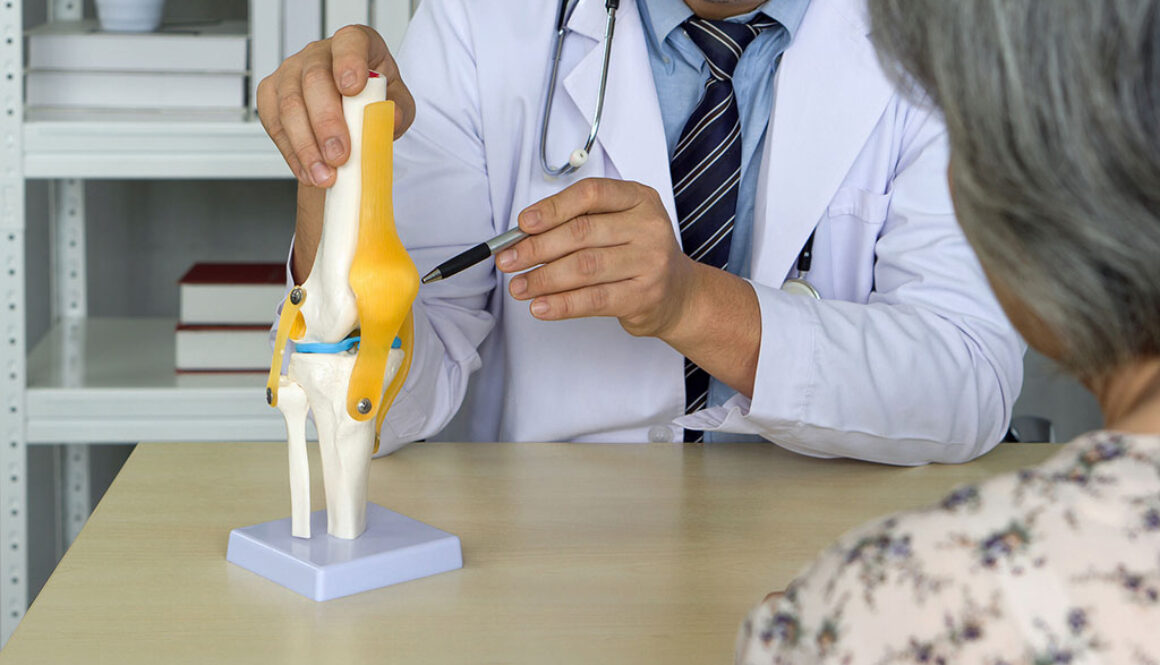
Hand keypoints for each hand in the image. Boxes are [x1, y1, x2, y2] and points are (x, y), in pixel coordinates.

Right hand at [256, 25, 415, 187]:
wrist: (350, 115)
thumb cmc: (373, 100)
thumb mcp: (397, 103)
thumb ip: (398, 109)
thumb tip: (389, 118)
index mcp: (354, 44)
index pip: (350, 42)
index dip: (349, 62)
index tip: (352, 89)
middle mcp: (318, 53)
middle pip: (313, 80)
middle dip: (326, 122)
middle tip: (339, 156)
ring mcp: (290, 72)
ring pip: (289, 105)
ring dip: (306, 146)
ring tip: (324, 175)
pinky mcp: (271, 94)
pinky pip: (274, 123)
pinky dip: (292, 153)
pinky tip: (308, 172)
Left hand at [497, 178, 698, 339]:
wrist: (679, 294)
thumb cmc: (637, 255)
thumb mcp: (619, 225)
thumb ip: (580, 222)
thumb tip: (523, 236)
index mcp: (639, 199)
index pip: (590, 194)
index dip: (552, 208)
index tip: (522, 224)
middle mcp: (649, 227)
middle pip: (581, 234)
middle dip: (536, 248)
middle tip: (508, 260)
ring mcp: (650, 262)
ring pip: (584, 268)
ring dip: (543, 279)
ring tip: (518, 287)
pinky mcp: (645, 296)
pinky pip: (594, 300)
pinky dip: (562, 304)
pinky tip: (540, 306)